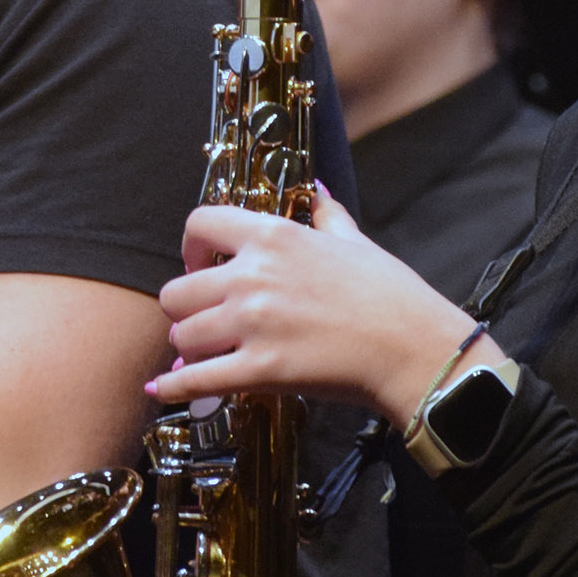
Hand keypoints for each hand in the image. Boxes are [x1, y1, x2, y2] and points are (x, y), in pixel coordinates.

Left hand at [150, 186, 480, 424]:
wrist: (413, 348)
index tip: (198, 263)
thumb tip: (316, 187)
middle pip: (176, 290)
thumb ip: (325, 213)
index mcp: (274, 237)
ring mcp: (253, 324)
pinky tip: (164, 390)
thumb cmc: (390, 294)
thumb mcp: (354, 240)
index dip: (190, 246)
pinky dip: (175, 387)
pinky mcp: (259, 371)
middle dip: (185, 307)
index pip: (199, 223)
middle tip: (202, 318)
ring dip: (189, 348)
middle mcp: (253, 276)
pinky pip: (196, 380)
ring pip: (182, 335)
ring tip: (204, 353)